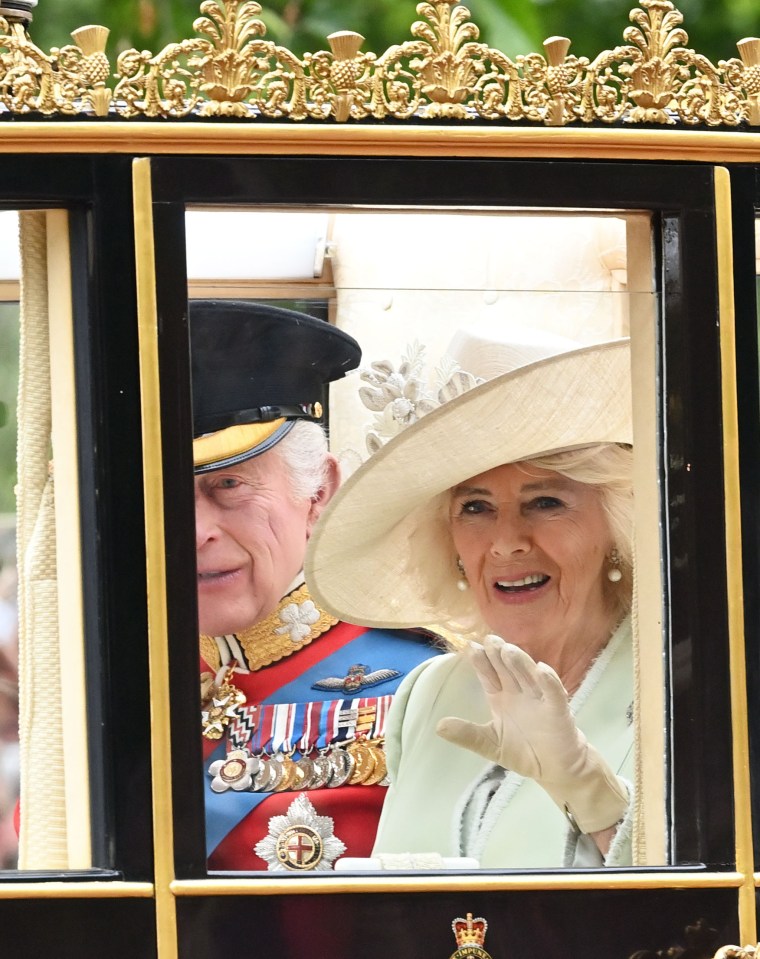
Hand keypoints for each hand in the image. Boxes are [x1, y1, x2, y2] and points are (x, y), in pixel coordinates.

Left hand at [436, 635, 627, 833]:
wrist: (555, 769)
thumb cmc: (523, 751)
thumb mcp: (489, 744)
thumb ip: (467, 734)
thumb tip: (438, 726)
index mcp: (501, 696)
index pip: (488, 674)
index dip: (481, 661)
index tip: (470, 646)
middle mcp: (519, 692)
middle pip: (507, 669)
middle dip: (498, 654)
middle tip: (489, 640)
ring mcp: (539, 698)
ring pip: (528, 675)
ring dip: (520, 662)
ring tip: (508, 649)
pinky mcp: (558, 710)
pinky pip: (554, 692)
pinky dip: (549, 681)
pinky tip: (542, 669)